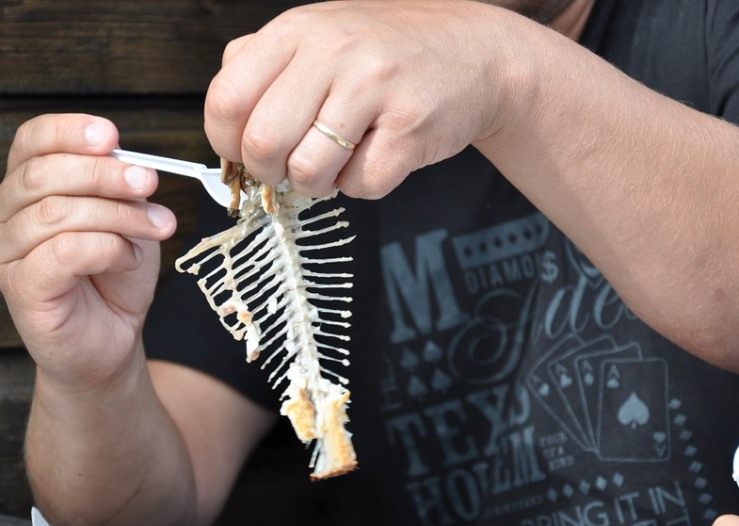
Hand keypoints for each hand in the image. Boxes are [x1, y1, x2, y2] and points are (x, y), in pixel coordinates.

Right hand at [0, 114, 175, 388]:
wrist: (113, 336)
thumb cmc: (116, 276)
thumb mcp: (128, 221)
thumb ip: (122, 191)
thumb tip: (132, 165)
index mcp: (31, 190)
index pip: (32, 142)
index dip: (68, 131)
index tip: (111, 136)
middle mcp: (9, 217)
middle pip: (42, 174)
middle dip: (104, 173)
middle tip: (149, 182)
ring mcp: (9, 254)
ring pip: (56, 212)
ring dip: (118, 215)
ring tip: (156, 228)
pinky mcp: (21, 288)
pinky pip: (63, 250)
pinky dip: (107, 247)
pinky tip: (127, 258)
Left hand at [204, 0, 508, 199]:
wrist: (475, 54)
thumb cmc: (387, 55)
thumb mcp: (319, 37)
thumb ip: (267, 67)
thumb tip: (226, 124)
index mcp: (297, 31)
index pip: (225, 100)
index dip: (227, 143)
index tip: (245, 153)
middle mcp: (332, 52)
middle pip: (263, 145)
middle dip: (272, 173)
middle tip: (293, 166)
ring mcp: (374, 88)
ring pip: (309, 173)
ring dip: (318, 184)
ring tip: (339, 160)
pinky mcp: (410, 127)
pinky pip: (361, 186)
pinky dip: (363, 184)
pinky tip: (377, 155)